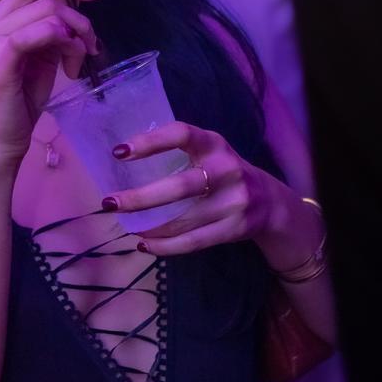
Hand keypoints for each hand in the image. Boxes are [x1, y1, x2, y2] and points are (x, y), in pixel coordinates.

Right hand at [0, 0, 100, 165]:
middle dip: (78, 17)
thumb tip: (76, 11)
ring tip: (77, 63)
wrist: (1, 141)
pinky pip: (39, 32)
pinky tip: (69, 65)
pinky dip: (63, 41)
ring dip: (76, 35)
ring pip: (48, 13)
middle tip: (90, 46)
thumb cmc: (20, 102)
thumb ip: (50, 31)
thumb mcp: (39, 58)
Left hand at [102, 121, 278, 254]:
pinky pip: (193, 242)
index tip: (119, 152)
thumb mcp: (209, 153)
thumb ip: (178, 154)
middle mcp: (227, 170)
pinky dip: (166, 246)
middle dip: (141, 198)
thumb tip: (122, 161)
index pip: (181, 134)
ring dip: (150, 227)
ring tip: (128, 227)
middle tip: (109, 203)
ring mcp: (234, 202)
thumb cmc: (223, 173)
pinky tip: (145, 245)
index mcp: (214, 144)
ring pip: (184, 220)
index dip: (150, 142)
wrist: (271, 202)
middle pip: (180, 187)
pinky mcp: (235, 228)